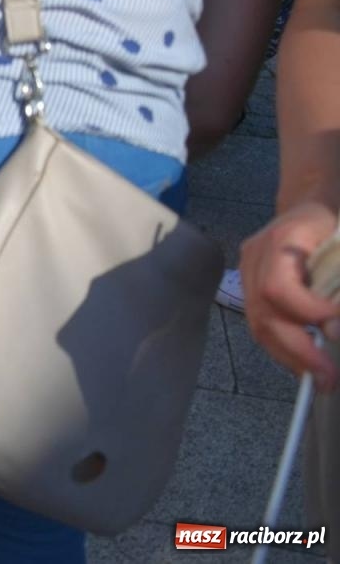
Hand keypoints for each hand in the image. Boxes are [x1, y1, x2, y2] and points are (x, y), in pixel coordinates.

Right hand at [241, 202, 339, 387]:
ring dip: (289, 356)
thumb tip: (332, 328)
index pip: (277, 288)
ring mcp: (248, 271)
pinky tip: (306, 362)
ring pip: (258, 324)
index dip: (306, 314)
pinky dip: (284, 347)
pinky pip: (262, 323)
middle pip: (262, 313)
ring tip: (320, 378)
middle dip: (297, 351)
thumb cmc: (334, 220)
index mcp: (280, 239)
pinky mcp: (251, 285)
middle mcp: (255, 257)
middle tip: (329, 379)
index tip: (336, 328)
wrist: (313, 200)